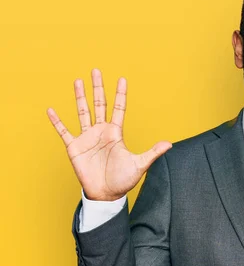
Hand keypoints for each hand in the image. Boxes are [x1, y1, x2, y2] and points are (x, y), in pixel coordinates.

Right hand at [47, 68, 171, 200]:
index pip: (118, 109)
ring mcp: (87, 138)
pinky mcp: (75, 147)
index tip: (122, 79)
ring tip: (78, 81)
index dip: (120, 94)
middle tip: (96, 70)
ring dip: (80, 97)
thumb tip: (169, 144)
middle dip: (98, 88)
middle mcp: (101, 131)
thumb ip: (152, 153)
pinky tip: (51, 110)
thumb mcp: (139, 165)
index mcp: (116, 133)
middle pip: (99, 104)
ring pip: (82, 112)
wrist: (106, 194)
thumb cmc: (123, 180)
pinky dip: (57, 121)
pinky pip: (64, 131)